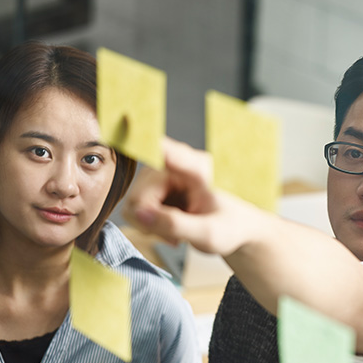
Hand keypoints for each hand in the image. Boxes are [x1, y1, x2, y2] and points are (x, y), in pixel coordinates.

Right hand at [123, 136, 260, 255]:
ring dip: (151, 224)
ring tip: (176, 234)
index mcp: (198, 169)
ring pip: (135, 201)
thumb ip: (175, 225)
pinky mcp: (158, 186)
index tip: (124, 123)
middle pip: (140, 192)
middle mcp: (178, 166)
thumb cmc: (231, 227)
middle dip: (151, 221)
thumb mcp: (208, 234)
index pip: (164, 149)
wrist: (238, 229)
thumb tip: (141, 214)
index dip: (140, 135)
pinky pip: (137, 206)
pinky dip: (149, 222)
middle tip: (173, 238)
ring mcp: (165, 175)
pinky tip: (169, 229)